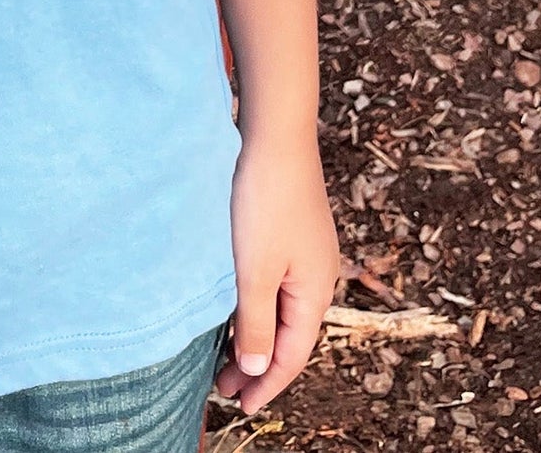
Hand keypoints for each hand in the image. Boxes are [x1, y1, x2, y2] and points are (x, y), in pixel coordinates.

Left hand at [215, 127, 339, 414]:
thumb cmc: (264, 200)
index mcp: (315, 291)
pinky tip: (235, 305)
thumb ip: (255, 322)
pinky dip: (256, 305)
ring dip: (255, 334)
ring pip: (281, 308)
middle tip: (223, 387)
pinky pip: (275, 284)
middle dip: (258, 364)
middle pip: (289, 334)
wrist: (274, 134)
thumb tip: (257, 369)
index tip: (241, 406)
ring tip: (224, 355)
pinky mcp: (290, 230)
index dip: (266, 383)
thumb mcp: (254, 269)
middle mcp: (317, 275)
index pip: (292, 354)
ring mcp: (305, 251)